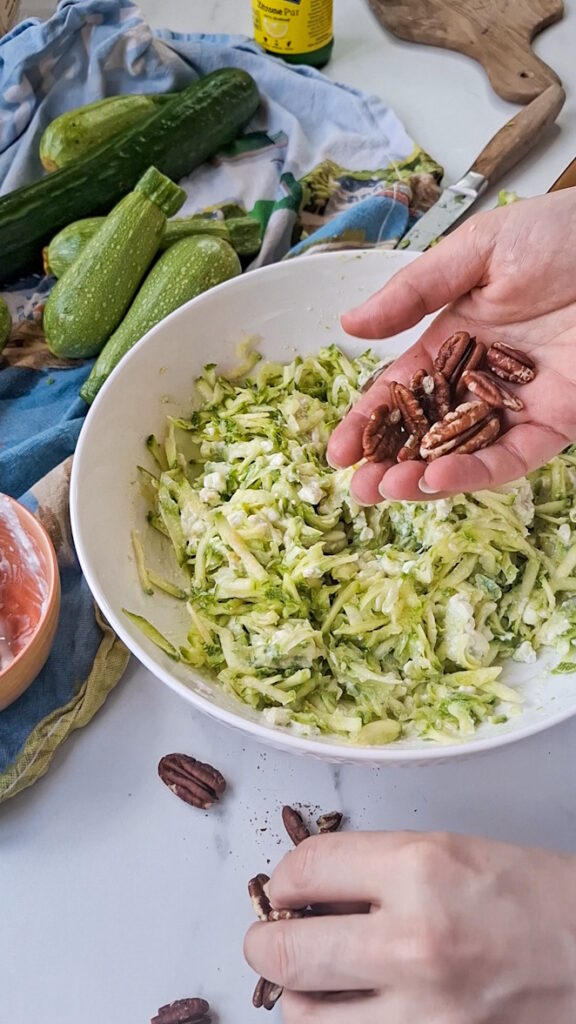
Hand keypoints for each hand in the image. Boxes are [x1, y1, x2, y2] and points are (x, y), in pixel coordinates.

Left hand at [244, 831, 575, 1022]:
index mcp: (419, 869)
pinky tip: (353, 1010)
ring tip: (317, 980)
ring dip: (301, 996)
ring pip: (306, 1018)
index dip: (283, 880)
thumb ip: (378, 867)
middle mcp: (412, 941)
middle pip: (286, 954)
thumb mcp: (454, 852)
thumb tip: (311, 888)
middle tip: (270, 940)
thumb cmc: (537, 898)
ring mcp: (424, 1013)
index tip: (284, 889)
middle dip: (266, 944)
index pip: (306, 870)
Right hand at [327, 189, 575, 502]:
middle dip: (389, 462)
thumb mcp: (477, 252)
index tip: (337, 450)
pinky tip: (438, 479)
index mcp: (457, 337)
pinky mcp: (556, 424)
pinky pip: (511, 457)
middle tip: (357, 487)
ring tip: (387, 489)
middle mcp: (482, 379)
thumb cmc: (565, 234)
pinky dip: (474, 472)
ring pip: (462, 454)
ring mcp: (518, 406)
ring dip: (423, 477)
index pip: (403, 390)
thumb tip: (350, 324)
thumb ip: (414, 293)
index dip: (368, 420)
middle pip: (427, 432)